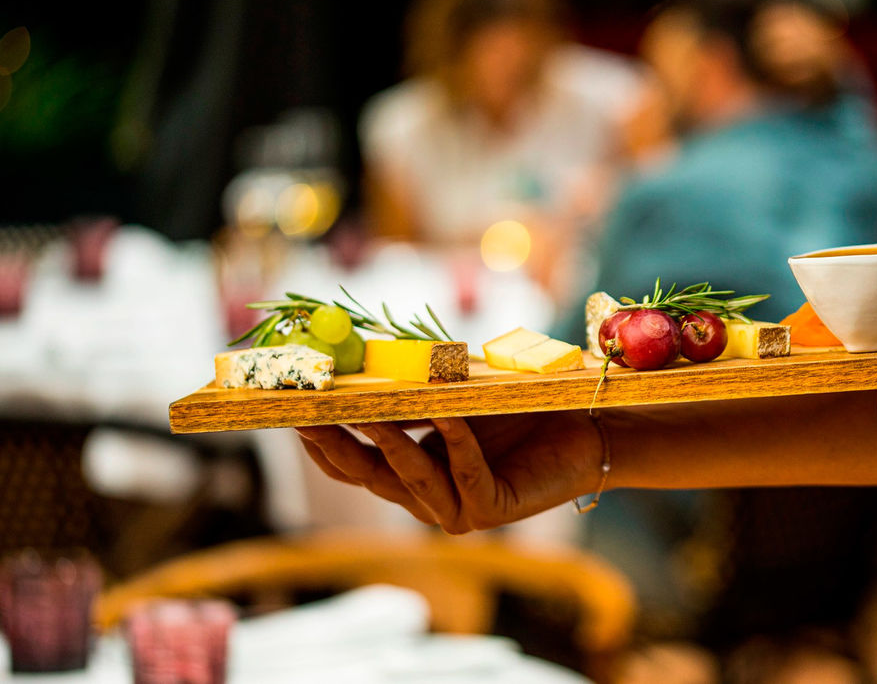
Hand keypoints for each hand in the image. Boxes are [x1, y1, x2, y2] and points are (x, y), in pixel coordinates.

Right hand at [295, 411, 602, 533]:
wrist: (586, 430)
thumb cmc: (522, 407)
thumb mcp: (458, 396)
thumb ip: (414, 392)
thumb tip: (362, 364)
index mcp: (412, 472)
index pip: (353, 464)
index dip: (320, 439)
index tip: (289, 409)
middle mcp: (427, 498)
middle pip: (368, 475)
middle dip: (336, 444)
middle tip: (308, 415)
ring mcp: (457, 509)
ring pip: (409, 477)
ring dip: (386, 440)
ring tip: (365, 408)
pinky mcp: (491, 511)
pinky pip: (464, 472)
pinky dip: (452, 441)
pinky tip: (442, 413)